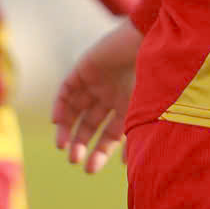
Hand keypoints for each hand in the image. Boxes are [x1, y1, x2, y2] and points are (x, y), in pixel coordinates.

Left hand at [50, 22, 141, 174]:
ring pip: (75, 109)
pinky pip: (66, 89)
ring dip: (66, 128)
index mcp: (128, 105)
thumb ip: (134, 134)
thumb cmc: (152, 75)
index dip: (100, 152)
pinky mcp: (84, 67)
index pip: (109, 134)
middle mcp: (111, 94)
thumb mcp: (144, 109)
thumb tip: (130, 165)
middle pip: (89, 124)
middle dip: (81, 143)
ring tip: (62, 146)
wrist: (149, 38)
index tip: (89, 169)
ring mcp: (97, 81)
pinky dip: (60, 105)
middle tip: (73, 160)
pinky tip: (57, 121)